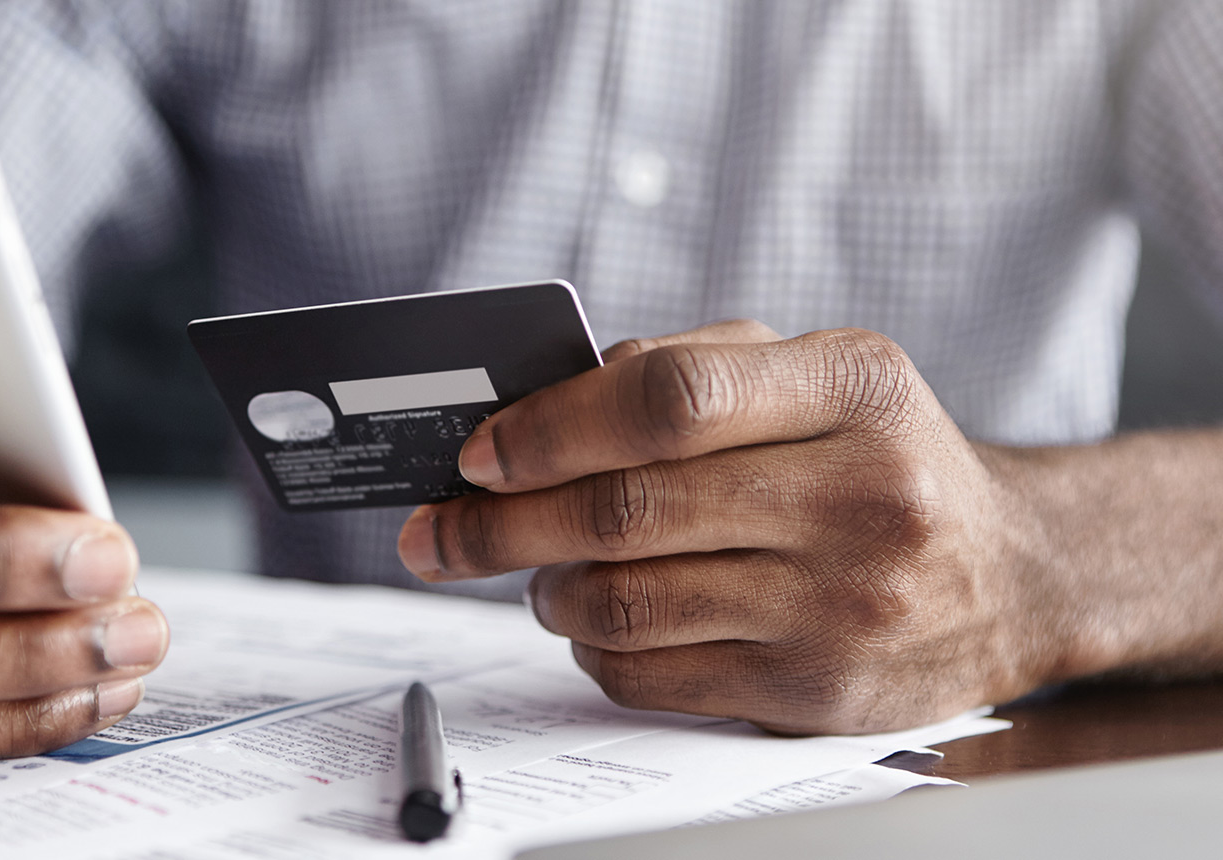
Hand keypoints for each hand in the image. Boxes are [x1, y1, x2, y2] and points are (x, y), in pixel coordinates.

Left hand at [397, 320, 1044, 733]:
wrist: (1014, 575)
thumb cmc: (882, 456)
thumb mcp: (818, 371)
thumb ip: (690, 368)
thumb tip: (540, 404)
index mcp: (854, 386)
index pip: (668, 401)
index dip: (549, 428)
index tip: (478, 454)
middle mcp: (860, 495)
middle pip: (627, 511)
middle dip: (502, 524)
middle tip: (442, 532)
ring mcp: (843, 604)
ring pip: (627, 603)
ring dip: (546, 588)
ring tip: (537, 570)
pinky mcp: (820, 692)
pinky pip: (654, 678)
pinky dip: (593, 648)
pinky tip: (594, 620)